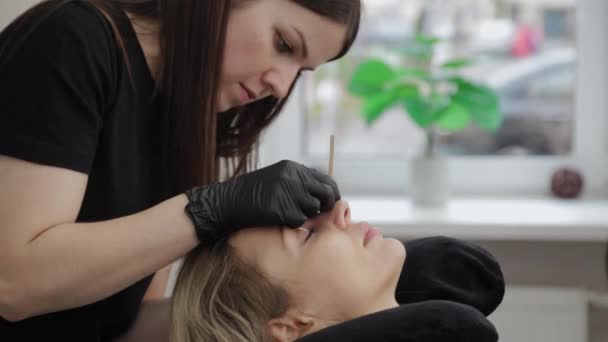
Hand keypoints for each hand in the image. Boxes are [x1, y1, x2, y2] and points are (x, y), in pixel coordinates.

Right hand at [184, 160, 339, 243]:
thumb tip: (324, 196)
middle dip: (325, 206)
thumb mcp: (276, 180)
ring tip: (290, 215)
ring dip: (307, 216)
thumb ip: (298, 184)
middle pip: (325, 193)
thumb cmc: (250, 195)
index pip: (325, 180)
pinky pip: (299, 221)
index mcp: (292, 168)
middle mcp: (292, 177)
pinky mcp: (280, 209)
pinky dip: (293, 224)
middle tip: (319, 214)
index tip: (329, 204)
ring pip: (313, 209)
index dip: (330, 194)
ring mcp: (287, 192)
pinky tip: (280, 220)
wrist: (225, 203)